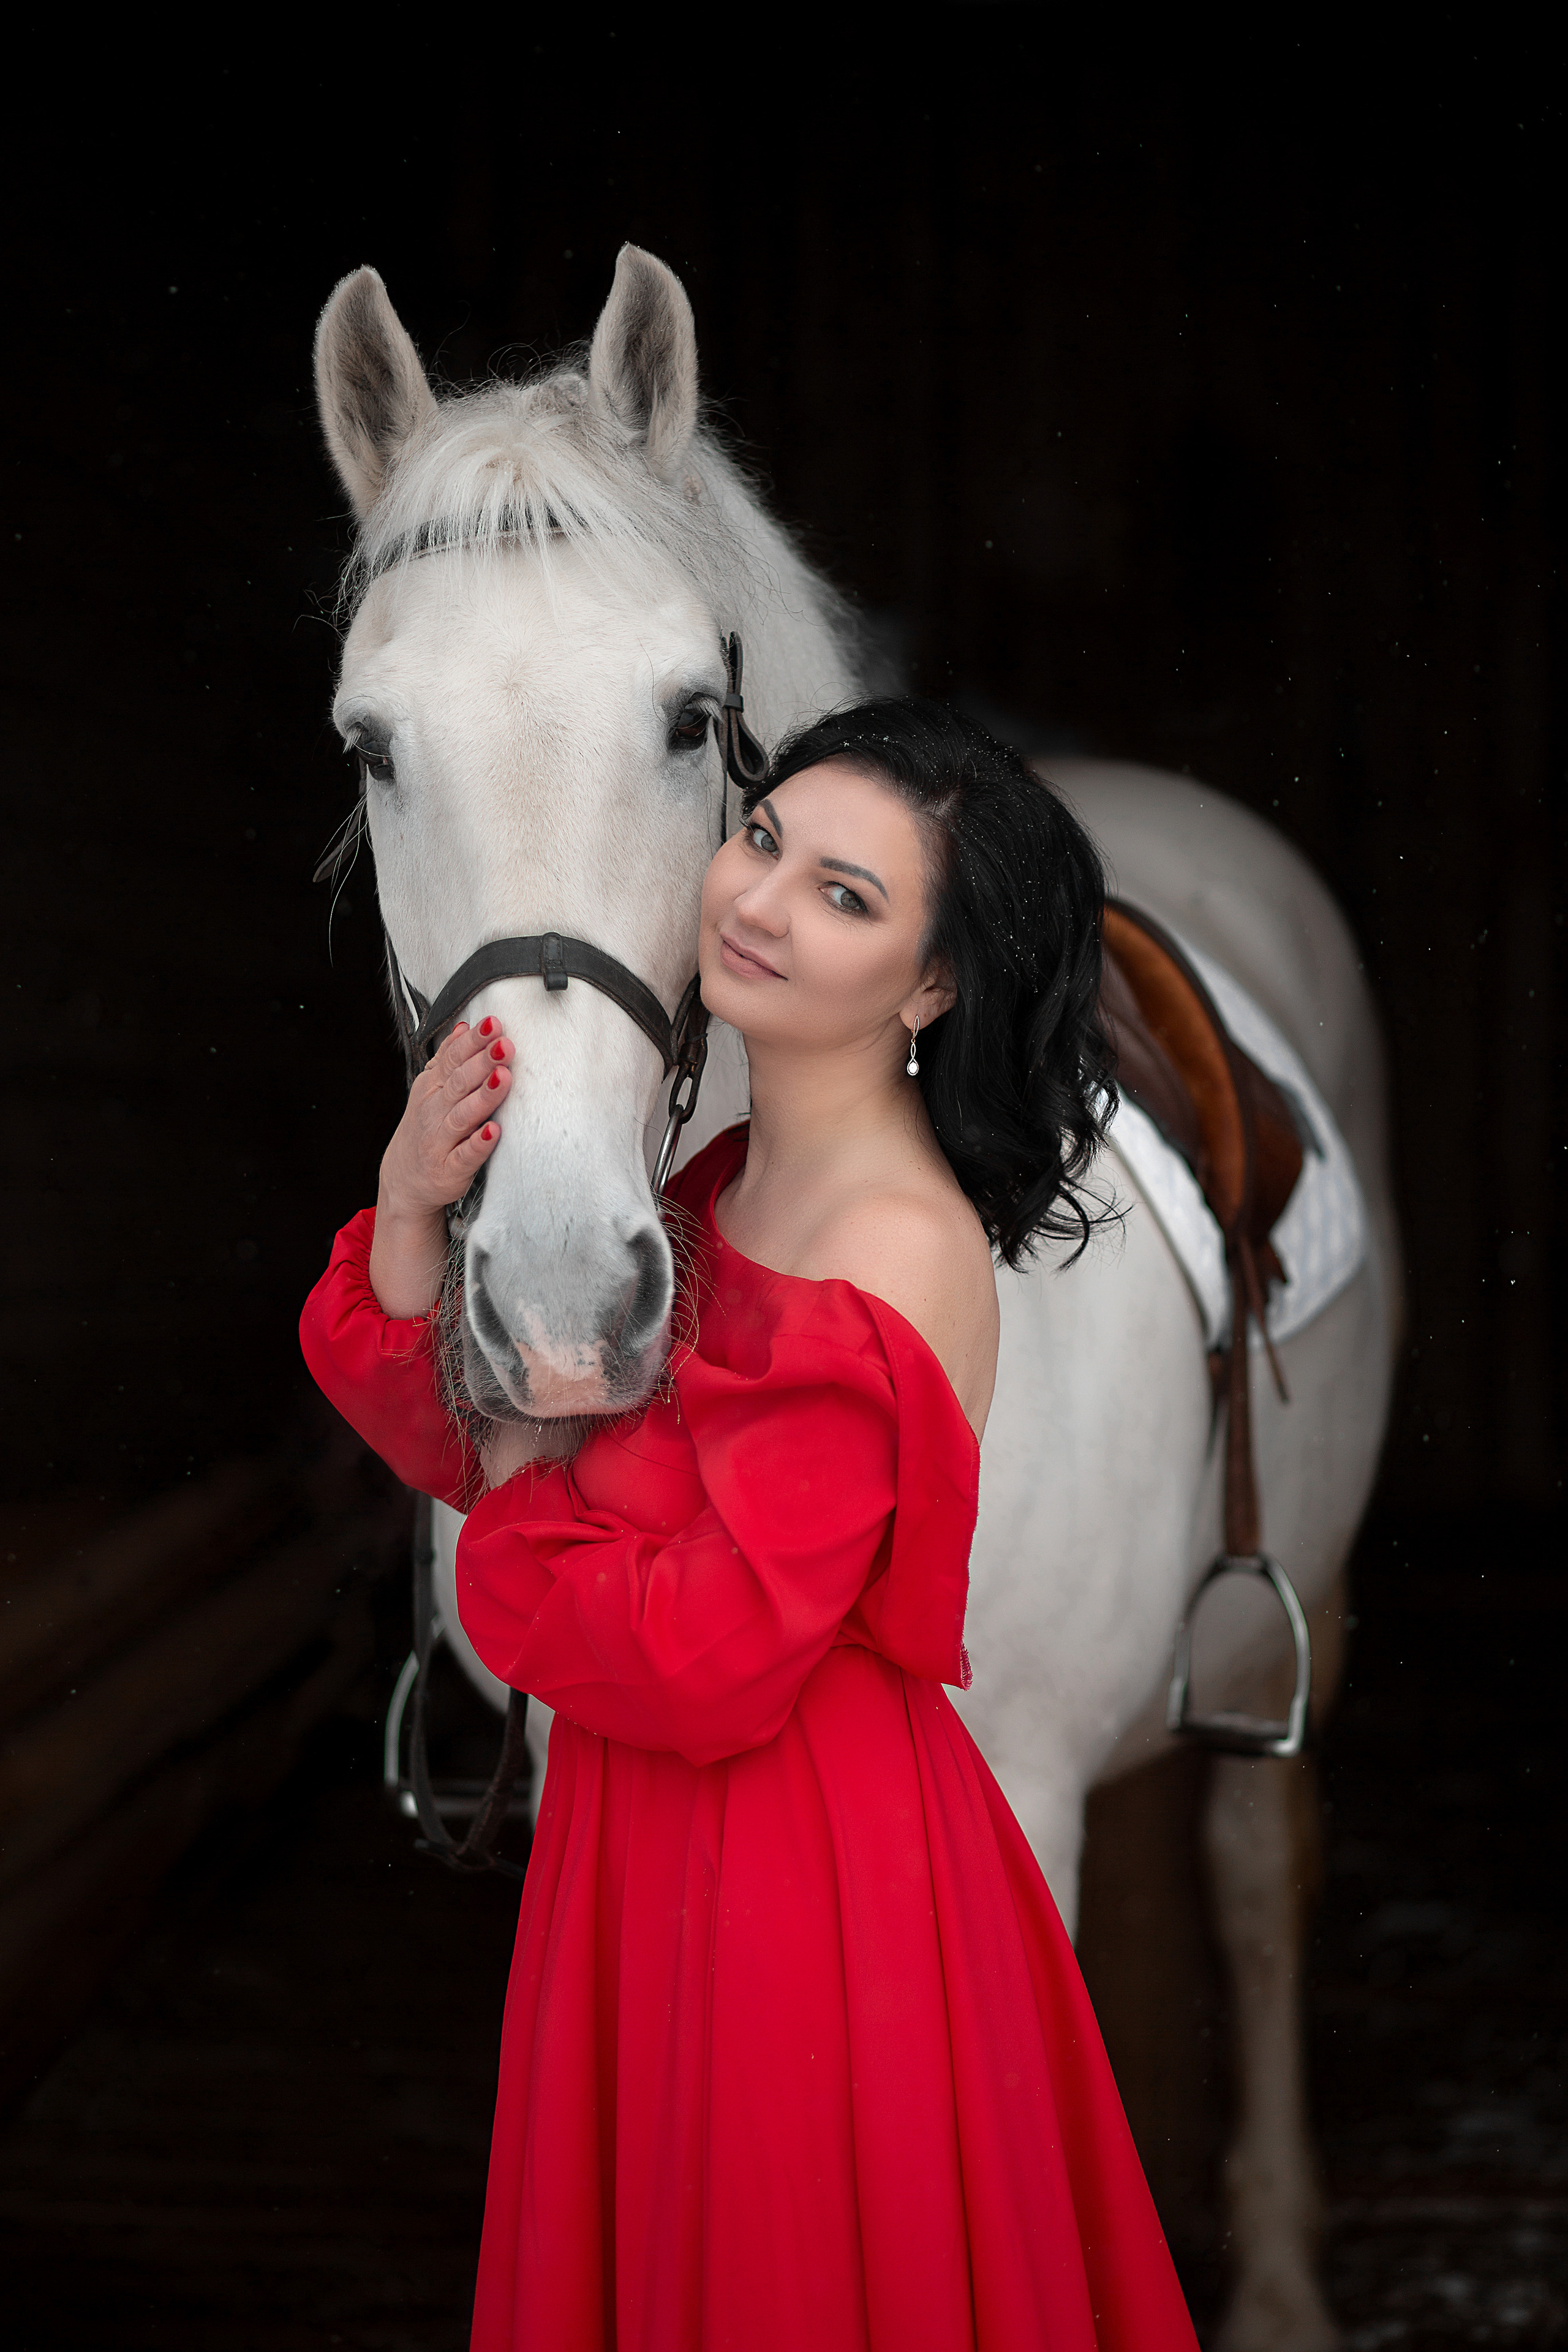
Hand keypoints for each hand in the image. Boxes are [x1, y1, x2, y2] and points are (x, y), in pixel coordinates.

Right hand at [368, 1017, 514, 1316]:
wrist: (405, 1180)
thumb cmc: (427, 1130)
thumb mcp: (432, 1090)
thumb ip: (448, 1058)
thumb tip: (464, 1026)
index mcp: (432, 1088)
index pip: (453, 1058)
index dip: (473, 1041)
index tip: (494, 1024)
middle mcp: (434, 1111)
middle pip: (459, 1082)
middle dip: (483, 1062)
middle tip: (504, 1045)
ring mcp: (440, 1141)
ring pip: (463, 1115)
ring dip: (484, 1096)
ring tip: (504, 1078)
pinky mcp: (450, 1169)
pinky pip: (466, 1155)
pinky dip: (479, 1143)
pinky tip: (494, 1131)